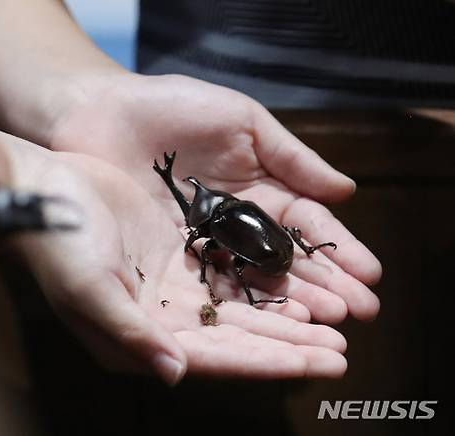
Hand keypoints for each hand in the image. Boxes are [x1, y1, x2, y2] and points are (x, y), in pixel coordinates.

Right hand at [0, 119, 348, 382]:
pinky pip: (229, 274)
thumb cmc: (58, 244)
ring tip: (332, 322)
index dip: (269, 362)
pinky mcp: (175, 256)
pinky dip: (263, 280)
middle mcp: (159, 321)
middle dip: (290, 346)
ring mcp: (169, 288)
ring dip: (284, 316)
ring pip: (239, 309)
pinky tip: (295, 281)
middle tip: (341, 349)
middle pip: (237, 339)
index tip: (320, 363)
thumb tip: (177, 374)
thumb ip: (131, 335)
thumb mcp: (88, 290)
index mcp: (139, 338)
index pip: (216, 359)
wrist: (43, 191)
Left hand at [49, 73, 381, 323]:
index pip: (308, 226)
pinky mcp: (171, 258)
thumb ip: (290, 157)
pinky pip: (209, 283)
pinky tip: (266, 321)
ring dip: (289, 303)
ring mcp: (204, 243)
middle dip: (324, 286)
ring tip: (324, 326)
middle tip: (359, 314)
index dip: (339, 251)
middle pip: (286, 260)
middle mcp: (237, 223)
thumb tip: (347, 191)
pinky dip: (239, 303)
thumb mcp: (242, 120)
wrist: (101, 112)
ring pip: (253, 279)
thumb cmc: (172, 107)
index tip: (369, 276)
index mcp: (260, 188)